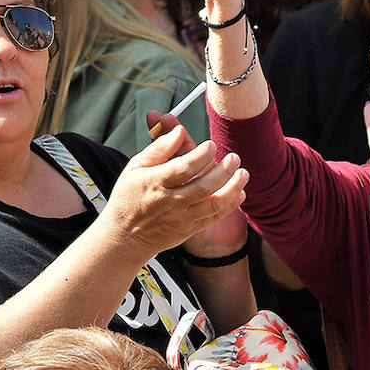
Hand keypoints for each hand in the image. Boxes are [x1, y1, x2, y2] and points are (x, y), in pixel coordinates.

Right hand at [144, 111, 249, 258]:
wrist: (125, 237)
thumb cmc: (130, 196)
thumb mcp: (135, 168)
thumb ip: (158, 149)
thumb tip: (179, 132)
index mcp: (155, 183)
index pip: (183, 168)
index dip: (201, 155)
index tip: (212, 145)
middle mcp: (170, 202)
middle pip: (203, 186)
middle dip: (224, 170)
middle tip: (234, 157)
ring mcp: (181, 218)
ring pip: (214, 204)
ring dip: (233, 188)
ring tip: (243, 173)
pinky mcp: (189, 229)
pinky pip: (214, 217)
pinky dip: (230, 205)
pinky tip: (240, 192)